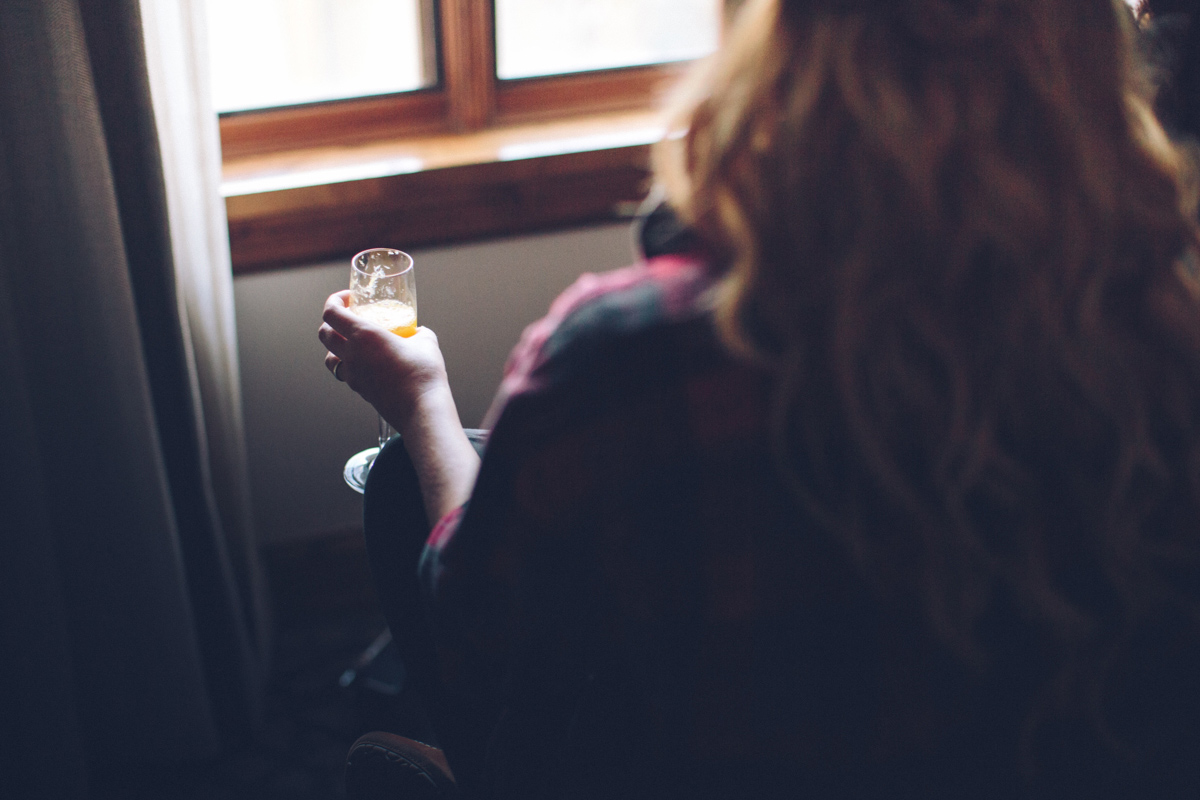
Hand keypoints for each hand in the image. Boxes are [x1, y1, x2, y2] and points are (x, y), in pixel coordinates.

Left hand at [319, 290, 450, 430]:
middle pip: (323, 334)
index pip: (331, 313)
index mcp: (363, 335)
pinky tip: (367, 364)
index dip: (334, 301)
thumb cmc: (423, 372)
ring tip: (351, 344)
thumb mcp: (426, 341)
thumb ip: (418, 332)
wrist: (421, 408)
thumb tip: (417, 332)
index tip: (348, 298)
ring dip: (334, 348)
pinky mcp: (360, 390)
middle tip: (348, 318)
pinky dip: (349, 366)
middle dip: (330, 322)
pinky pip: (345, 374)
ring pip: (328, 358)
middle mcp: (352, 355)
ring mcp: (353, 375)